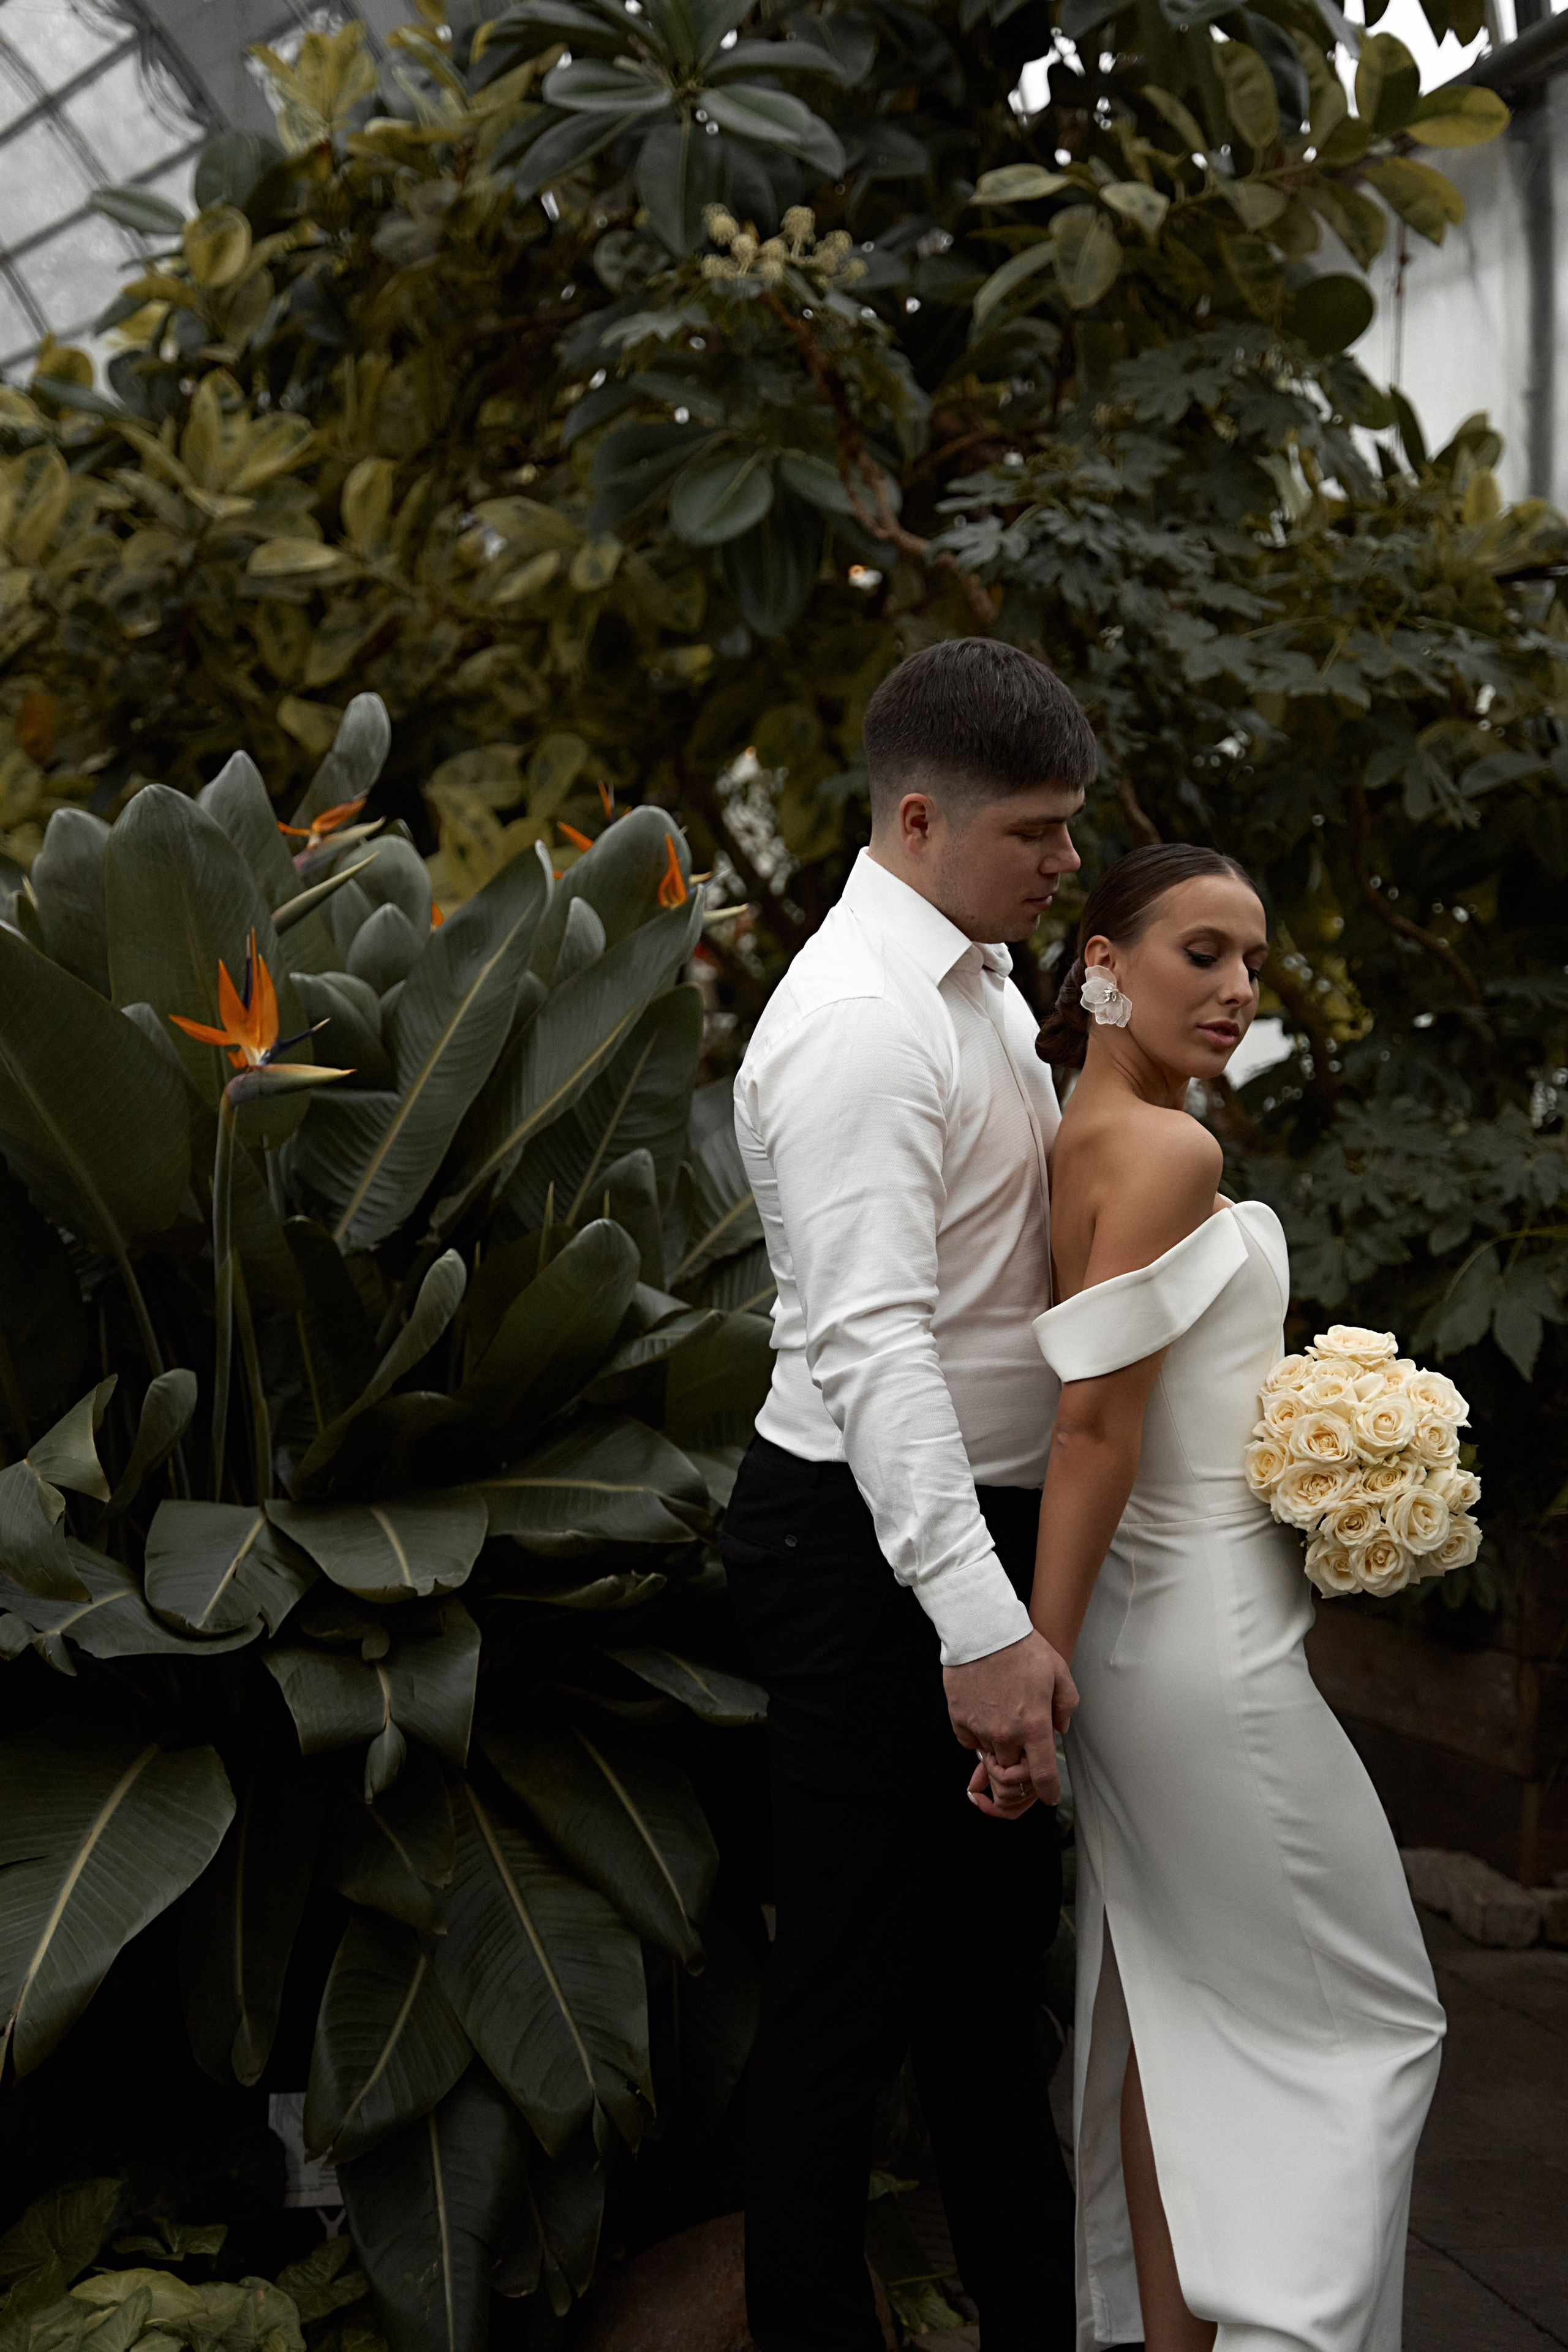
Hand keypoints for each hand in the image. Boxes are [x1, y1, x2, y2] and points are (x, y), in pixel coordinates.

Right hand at [943, 1628, 1076, 1807]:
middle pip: (1014, 1770)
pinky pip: (970, 1741)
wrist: (982, 1628)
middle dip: (1021, 1763)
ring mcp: (980, 1728)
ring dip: (1000, 1747)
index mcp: (1034, 1725)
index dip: (1048, 1791)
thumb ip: (1065, 1706)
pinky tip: (985, 1712)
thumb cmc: (1020, 1646)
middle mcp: (1006, 1733)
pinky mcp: (959, 1719)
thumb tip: (1059, 1727)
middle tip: (1023, 1740)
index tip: (1048, 1795)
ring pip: (991, 1756)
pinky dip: (978, 1734)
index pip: (1042, 1776)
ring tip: (1004, 1716)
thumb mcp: (1059, 1672)